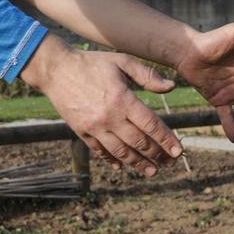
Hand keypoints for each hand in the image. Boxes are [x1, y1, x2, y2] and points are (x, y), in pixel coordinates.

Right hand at [20, 37, 181, 175]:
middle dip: (157, 155)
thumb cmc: (92, 63)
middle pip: (139, 142)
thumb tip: (171, 87)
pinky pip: (100, 151)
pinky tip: (122, 166)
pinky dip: (112, 160)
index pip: (151, 125)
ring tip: (152, 171)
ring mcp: (95, 127)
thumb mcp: (121, 61)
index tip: (178, 151)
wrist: (56, 70)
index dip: (166, 139)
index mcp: (122, 99)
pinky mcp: (82, 132)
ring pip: (121, 152)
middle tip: (170, 163)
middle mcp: (110, 117)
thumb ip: (147, 75)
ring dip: (138, 163)